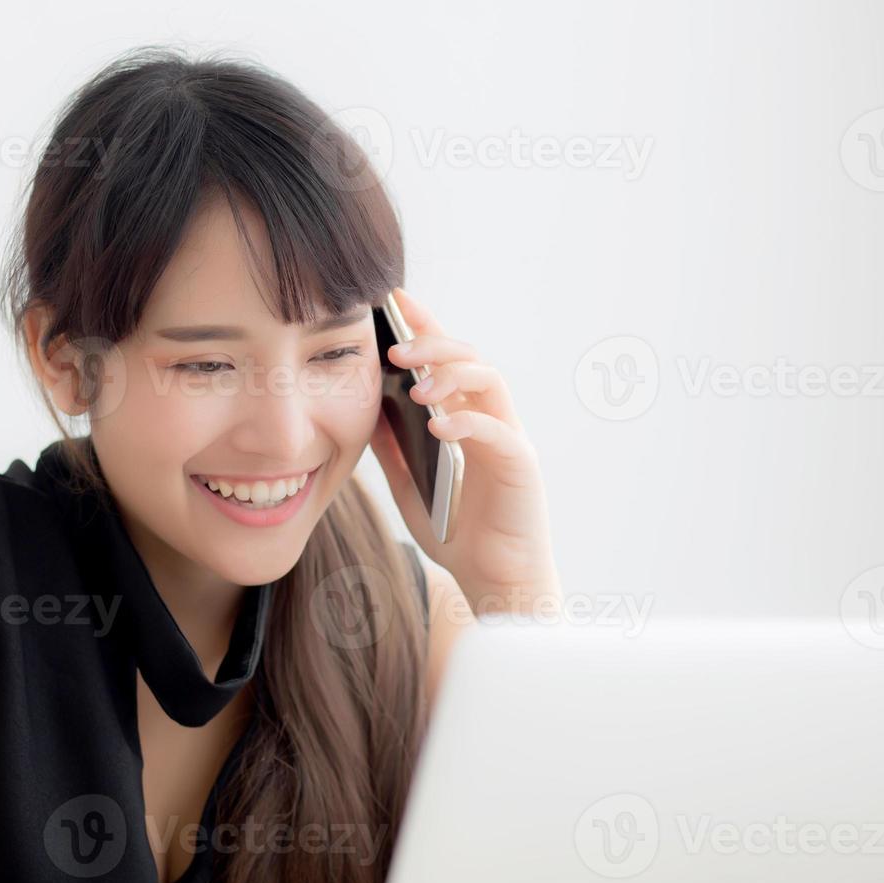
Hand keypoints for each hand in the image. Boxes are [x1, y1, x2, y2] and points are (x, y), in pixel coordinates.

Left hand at [370, 287, 560, 612]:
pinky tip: (439, 426)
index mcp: (465, 418)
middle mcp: (491, 420)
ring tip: (417, 387)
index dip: (426, 325)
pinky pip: (498, 432)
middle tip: (396, 349)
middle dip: (435, 344)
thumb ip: (392, 446)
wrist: (495, 583)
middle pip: (472, 358)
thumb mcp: (409, 484)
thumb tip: (362, 406)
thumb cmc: (458, 533)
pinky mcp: (522, 466)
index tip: (395, 298)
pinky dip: (468, 422)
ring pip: (491, 382)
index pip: (447, 359)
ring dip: (452, 375)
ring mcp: (509, 440)